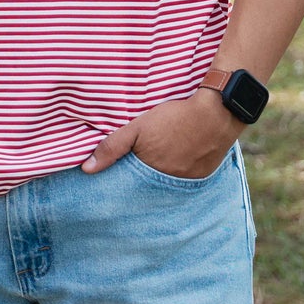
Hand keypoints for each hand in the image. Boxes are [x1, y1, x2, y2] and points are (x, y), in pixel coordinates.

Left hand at [81, 91, 241, 178]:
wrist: (216, 113)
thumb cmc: (174, 118)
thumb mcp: (139, 126)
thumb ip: (113, 146)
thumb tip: (87, 169)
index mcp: (151, 174)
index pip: (131, 189)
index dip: (124, 186)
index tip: (114, 189)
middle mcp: (170, 184)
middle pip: (149, 189)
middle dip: (141, 186)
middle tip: (136, 177)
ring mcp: (188, 182)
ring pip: (168, 186)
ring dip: (160, 179)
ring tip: (158, 167)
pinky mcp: (203, 176)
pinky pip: (186, 182)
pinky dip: (178, 175)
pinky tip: (177, 162)